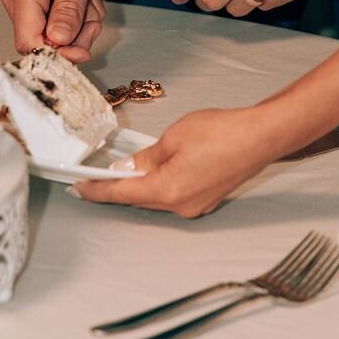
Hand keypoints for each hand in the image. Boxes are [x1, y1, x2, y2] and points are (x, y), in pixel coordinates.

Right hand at [0, 0, 110, 61]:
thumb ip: (69, 7)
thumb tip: (58, 42)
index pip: (29, 42)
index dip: (58, 54)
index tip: (85, 47)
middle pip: (44, 42)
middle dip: (76, 34)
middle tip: (94, 9)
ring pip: (55, 34)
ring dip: (81, 21)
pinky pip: (58, 21)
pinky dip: (78, 13)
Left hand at [75, 106, 281, 217]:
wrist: (260, 137)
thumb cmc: (220, 132)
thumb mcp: (174, 137)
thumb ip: (148, 156)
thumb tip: (128, 168)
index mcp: (167, 190)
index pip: (122, 194)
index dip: (98, 190)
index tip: (78, 188)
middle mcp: (180, 206)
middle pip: (138, 200)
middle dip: (116, 189)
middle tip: (93, 179)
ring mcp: (195, 206)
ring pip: (156, 199)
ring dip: (138, 187)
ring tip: (120, 173)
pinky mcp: (206, 199)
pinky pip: (173, 195)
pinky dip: (159, 185)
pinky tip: (154, 171)